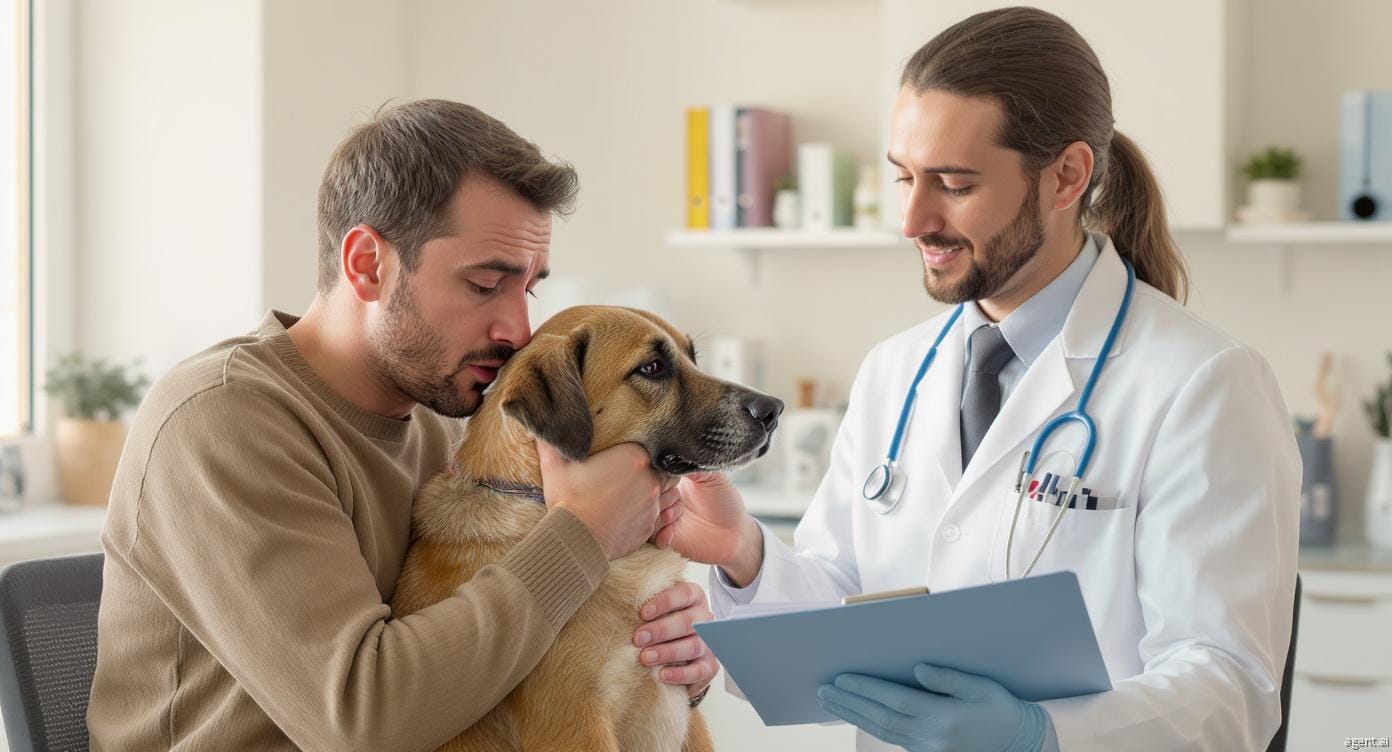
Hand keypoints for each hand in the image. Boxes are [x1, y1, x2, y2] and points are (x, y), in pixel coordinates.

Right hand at [537, 440, 667, 559]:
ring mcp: (653, 505)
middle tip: (629, 475)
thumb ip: (552, 442)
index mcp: (634, 457)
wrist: (574, 540)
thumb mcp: (554, 465)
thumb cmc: (566, 500)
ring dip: (651, 492)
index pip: (650, 446)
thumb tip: (540, 427)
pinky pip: (656, 516)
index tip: (626, 455)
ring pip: (663, 493)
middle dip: (649, 470)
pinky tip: (628, 513)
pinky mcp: (650, 527)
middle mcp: (650, 479)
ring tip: (631, 494)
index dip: (640, 450)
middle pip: (660, 468)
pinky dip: (645, 513)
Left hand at [634, 581, 717, 700]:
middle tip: (638, 639)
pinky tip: (662, 675)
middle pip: (688, 621)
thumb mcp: (654, 610)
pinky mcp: (709, 666)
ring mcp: (709, 643)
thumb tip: (619, 601)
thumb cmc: (659, 626)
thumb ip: (645, 605)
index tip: (643, 613)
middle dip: (661, 630)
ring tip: (645, 657)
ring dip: (668, 652)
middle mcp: (704, 619)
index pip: (684, 593)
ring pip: (694, 646)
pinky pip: (699, 671)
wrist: (672, 656)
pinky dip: (680, 674)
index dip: (665, 602)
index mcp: (693, 598)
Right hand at [653, 472, 763, 585]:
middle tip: (676, 499)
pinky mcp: (666, 537)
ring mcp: (664, 517)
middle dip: (656, 497)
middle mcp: (665, 497)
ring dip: (657, 516)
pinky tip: (673, 533)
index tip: (668, 479)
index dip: (655, 475)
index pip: (650, 471)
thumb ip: (694, 464)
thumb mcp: (713, 476)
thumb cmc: (725, 500)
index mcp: (672, 478)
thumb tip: (675, 454)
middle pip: (644, 494)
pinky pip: (651, 538)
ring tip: (675, 515)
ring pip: (644, 515)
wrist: (737, 533)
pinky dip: (660, 535)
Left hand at [816, 664, 1048, 751]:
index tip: (842, 678)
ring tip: (830, 702)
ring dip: (853, 716)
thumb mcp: (982, 688)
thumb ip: (949, 679)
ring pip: (882, 732)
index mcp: (945, 718)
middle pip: (881, 719)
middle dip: (850, 704)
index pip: (895, 701)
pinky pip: (891, 739)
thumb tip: (918, 669)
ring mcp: (927, 749)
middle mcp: (932, 738)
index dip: (866, 689)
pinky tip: (856, 714)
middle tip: (823, 690)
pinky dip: (870, 725)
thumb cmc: (1002, 711)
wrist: (1020, 745)